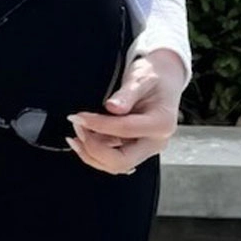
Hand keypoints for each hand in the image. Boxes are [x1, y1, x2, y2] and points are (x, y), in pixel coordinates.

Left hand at [64, 48, 183, 173]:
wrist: (163, 79)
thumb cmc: (154, 75)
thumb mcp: (141, 77)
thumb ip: (128, 93)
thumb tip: (112, 107)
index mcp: (161, 124)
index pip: (125, 130)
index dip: (99, 125)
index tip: (80, 116)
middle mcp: (155, 142)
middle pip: (122, 161)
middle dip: (94, 148)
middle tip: (78, 127)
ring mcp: (145, 148)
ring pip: (115, 165)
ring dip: (91, 152)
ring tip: (77, 130)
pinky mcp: (134, 148)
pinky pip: (113, 159)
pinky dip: (95, 153)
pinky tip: (81, 139)